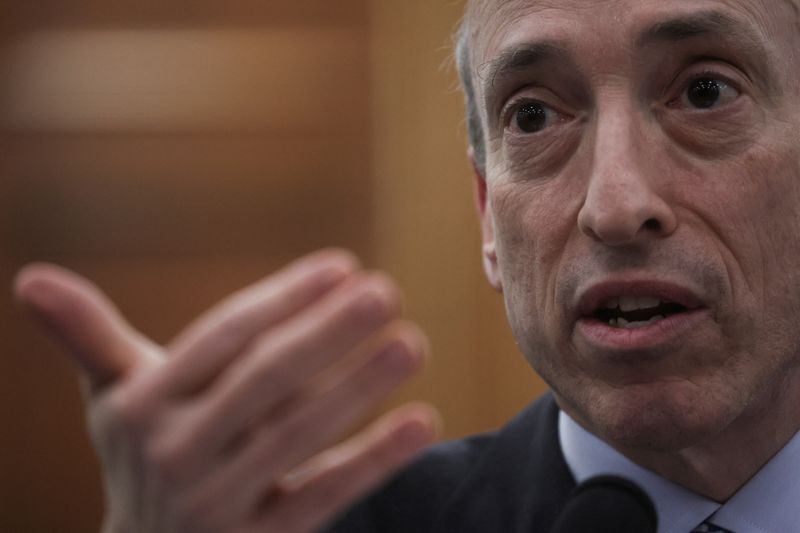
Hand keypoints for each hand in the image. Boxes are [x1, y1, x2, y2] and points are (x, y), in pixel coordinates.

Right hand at [14, 249, 437, 532]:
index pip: (223, 338)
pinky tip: (421, 420)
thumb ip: (88, 336)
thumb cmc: (145, 452)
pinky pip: (324, 496)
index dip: (283, 298)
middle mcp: (177, 452)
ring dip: (360, 387)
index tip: (343, 265)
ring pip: (299, 434)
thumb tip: (28, 278)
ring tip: (412, 343)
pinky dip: (375, 459)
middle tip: (385, 292)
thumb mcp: (115, 397)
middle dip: (327, 332)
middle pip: (265, 379)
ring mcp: (219, 503)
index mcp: (145, 404)